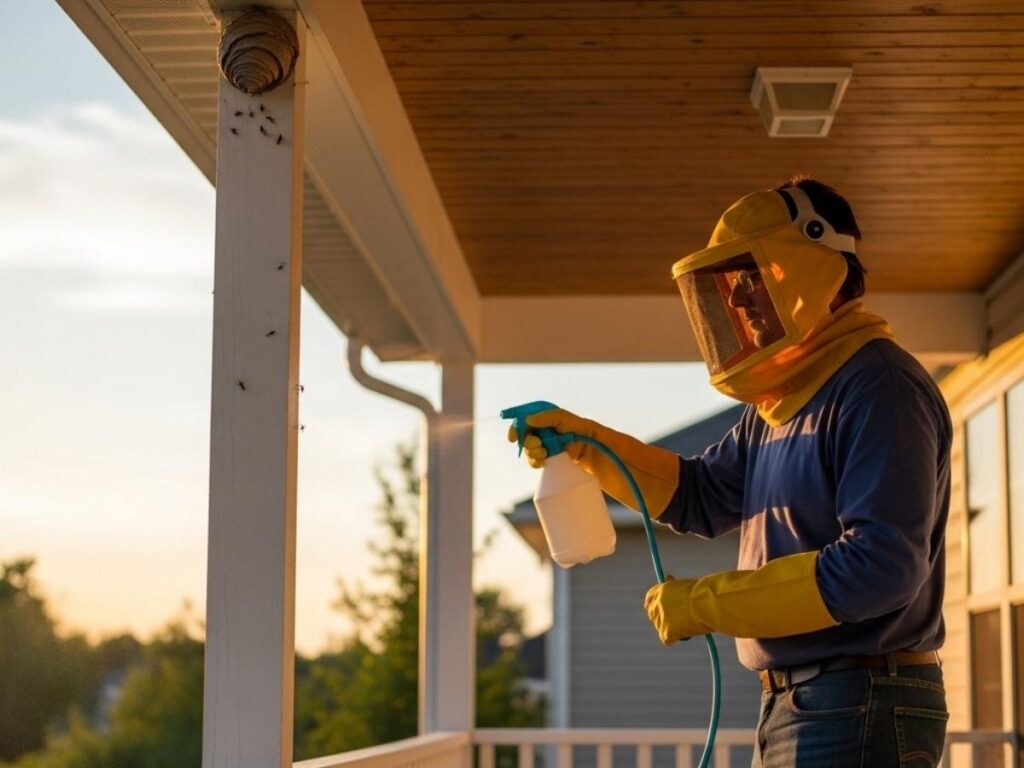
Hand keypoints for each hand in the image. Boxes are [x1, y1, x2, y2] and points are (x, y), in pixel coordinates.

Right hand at [506, 409, 592, 467]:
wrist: (593, 449)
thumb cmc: (580, 429)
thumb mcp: (563, 418)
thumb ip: (545, 417)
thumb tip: (527, 420)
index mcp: (543, 419)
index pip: (523, 422)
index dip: (516, 429)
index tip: (513, 438)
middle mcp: (542, 432)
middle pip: (523, 438)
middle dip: (527, 443)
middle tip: (538, 444)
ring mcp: (545, 446)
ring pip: (528, 451)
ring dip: (533, 453)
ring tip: (545, 453)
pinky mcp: (549, 459)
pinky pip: (534, 462)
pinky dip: (535, 462)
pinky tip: (542, 462)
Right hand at [508, 408, 679, 518]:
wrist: (672, 492)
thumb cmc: (647, 471)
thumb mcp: (613, 450)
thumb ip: (582, 437)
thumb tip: (545, 426)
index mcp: (590, 430)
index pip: (554, 417)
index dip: (531, 419)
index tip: (517, 431)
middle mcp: (586, 440)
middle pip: (548, 431)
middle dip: (529, 436)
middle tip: (527, 451)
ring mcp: (588, 456)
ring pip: (552, 447)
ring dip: (535, 450)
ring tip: (533, 462)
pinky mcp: (591, 473)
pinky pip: (562, 463)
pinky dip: (547, 464)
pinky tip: (541, 472)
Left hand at [644, 577, 707, 644]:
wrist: (708, 603)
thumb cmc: (703, 592)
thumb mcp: (684, 585)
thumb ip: (673, 587)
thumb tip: (668, 577)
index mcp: (660, 590)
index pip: (650, 599)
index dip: (655, 605)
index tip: (661, 610)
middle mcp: (657, 603)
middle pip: (653, 615)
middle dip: (662, 619)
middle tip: (675, 623)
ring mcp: (661, 618)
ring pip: (661, 628)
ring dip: (671, 629)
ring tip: (689, 624)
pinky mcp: (667, 632)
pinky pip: (668, 640)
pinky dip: (675, 639)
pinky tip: (686, 635)